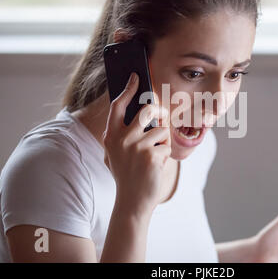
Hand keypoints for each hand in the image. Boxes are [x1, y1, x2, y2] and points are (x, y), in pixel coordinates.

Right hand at [103, 72, 170, 217]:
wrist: (132, 201)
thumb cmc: (128, 174)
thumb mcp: (118, 152)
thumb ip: (126, 132)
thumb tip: (147, 109)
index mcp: (110, 135)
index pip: (118, 105)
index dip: (128, 89)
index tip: (136, 77)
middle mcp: (121, 138)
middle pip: (147, 110)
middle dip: (159, 113)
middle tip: (161, 119)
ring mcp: (136, 147)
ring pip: (161, 130)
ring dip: (162, 141)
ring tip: (153, 156)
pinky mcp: (151, 155)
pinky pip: (166, 145)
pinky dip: (165, 154)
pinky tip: (155, 166)